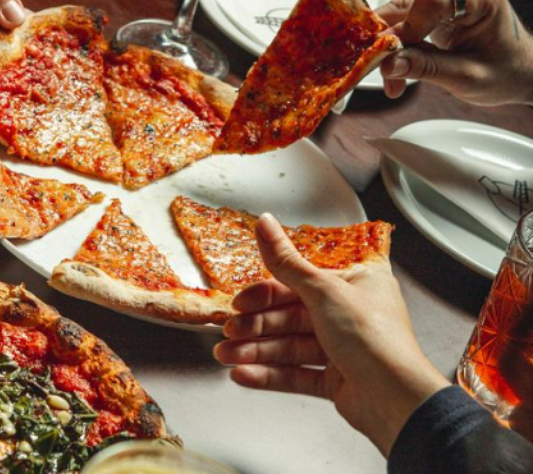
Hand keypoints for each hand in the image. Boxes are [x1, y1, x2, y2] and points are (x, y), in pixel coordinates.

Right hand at [213, 214, 449, 454]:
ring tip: (227, 355)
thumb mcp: (324, 290)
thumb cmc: (377, 340)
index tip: (241, 299)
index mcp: (355, 283)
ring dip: (255, 351)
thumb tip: (266, 225)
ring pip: (288, 346)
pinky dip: (269, 374)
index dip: (266, 292)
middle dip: (255, 325)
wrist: (397, 401)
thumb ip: (286, 262)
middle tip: (230, 331)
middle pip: (289, 316)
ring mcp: (342, 348)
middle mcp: (348, 313)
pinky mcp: (335, 380)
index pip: (299, 282)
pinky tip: (245, 373)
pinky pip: (295, 373)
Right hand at [376, 0, 532, 105]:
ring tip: (393, 81)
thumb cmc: (502, 72)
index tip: (390, 57)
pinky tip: (396, 68)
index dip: (404, 26)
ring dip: (391, 47)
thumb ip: (426, 68)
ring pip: (400, 13)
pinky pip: (404, 19)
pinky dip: (397, 45)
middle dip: (390, 40)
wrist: (515, 70)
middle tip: (381, 72)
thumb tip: (387, 65)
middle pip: (408, 4)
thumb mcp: (466, 78)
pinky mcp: (435, 2)